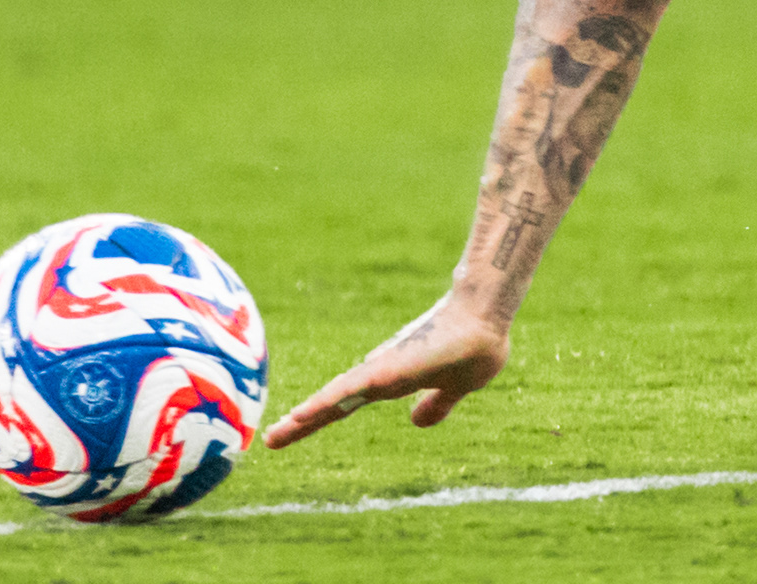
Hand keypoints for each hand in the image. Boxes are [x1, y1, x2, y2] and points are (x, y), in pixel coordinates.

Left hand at [260, 294, 509, 448]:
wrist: (486, 314)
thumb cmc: (474, 344)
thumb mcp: (455, 388)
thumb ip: (436, 404)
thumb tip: (417, 421)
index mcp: (390, 381)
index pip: (346, 404)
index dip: (320, 418)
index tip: (291, 431)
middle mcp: (379, 374)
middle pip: (333, 402)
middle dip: (302, 423)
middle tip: (269, 440)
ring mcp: (383, 369)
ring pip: (337, 396)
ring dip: (309, 414)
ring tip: (280, 431)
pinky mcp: (390, 367)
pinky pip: (352, 388)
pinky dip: (328, 401)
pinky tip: (308, 412)